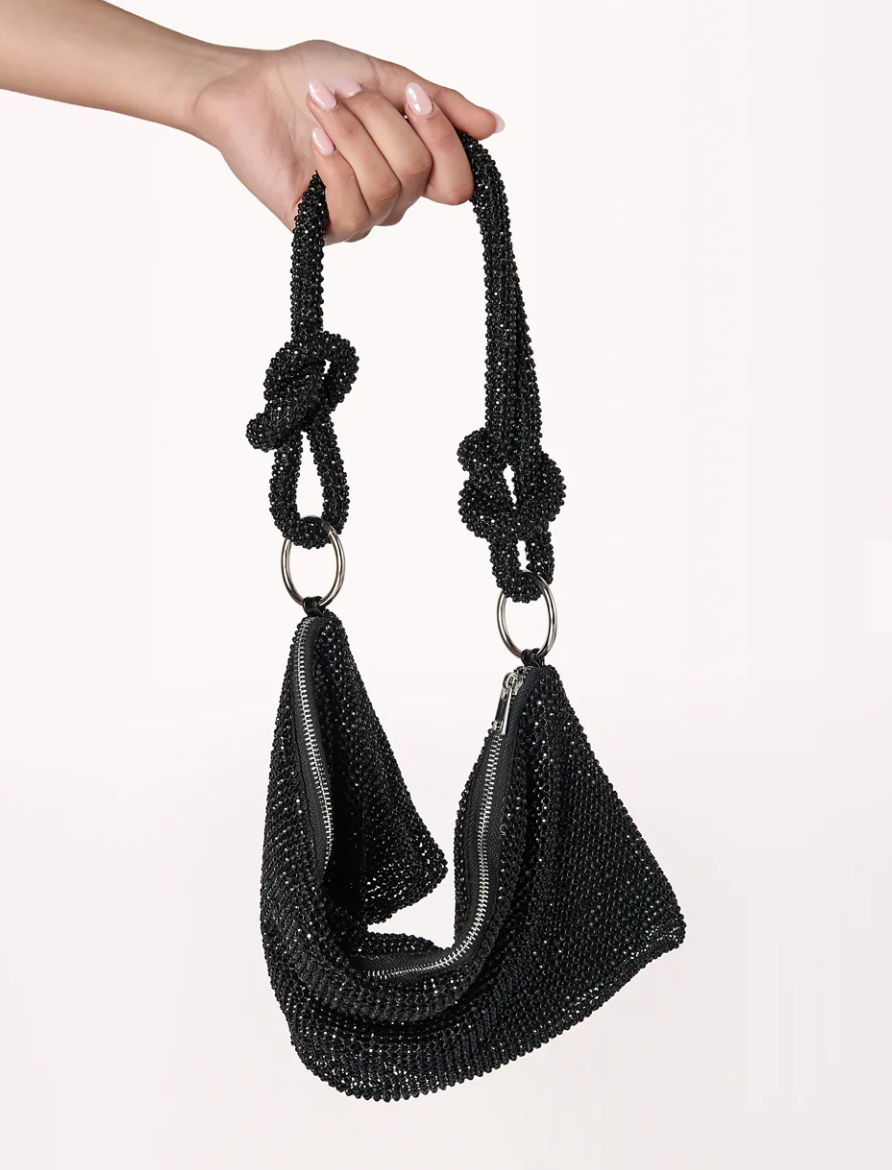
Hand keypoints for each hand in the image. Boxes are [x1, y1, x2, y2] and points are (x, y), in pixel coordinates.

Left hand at [191, 40, 503, 242]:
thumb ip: (440, 104)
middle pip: (419, 176)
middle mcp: (389, 197)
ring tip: (321, 106)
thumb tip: (495, 126)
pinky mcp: (320, 227)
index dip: (444, 141)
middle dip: (381, 122)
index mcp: (410, 165)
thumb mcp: (386, 79)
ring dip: (352, 136)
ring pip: (386, 190)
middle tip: (345, 93)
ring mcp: (356, 214)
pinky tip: (315, 139)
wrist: (247, 84)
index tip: (414, 97)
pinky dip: (335, 166)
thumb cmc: (310, 78)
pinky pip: (352, 212)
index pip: (457, 183)